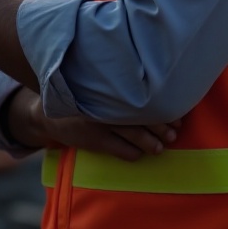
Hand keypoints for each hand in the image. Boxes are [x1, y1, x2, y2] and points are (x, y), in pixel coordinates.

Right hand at [6, 88, 181, 161]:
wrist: (49, 114)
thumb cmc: (80, 93)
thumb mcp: (96, 81)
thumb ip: (118, 78)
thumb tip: (149, 76)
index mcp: (110, 88)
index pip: (142, 97)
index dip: (162, 106)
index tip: (177, 113)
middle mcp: (107, 104)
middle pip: (142, 116)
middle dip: (161, 126)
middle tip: (175, 132)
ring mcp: (101, 123)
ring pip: (134, 135)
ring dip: (151, 142)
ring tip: (161, 147)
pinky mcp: (94, 141)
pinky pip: (121, 150)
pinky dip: (134, 152)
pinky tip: (139, 153)